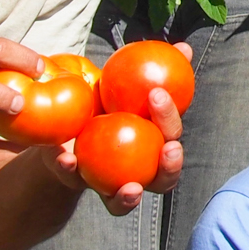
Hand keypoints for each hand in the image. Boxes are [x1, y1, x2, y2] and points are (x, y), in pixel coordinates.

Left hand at [34, 44, 190, 212]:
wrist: (64, 123)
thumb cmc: (106, 102)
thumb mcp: (127, 83)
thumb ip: (156, 68)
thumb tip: (185, 47)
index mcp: (153, 145)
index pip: (170, 136)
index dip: (170, 120)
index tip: (158, 95)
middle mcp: (136, 172)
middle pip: (161, 178)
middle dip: (170, 168)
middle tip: (169, 148)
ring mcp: (105, 184)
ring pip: (124, 202)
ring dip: (130, 199)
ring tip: (131, 189)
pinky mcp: (73, 181)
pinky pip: (73, 180)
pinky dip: (69, 170)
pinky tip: (66, 158)